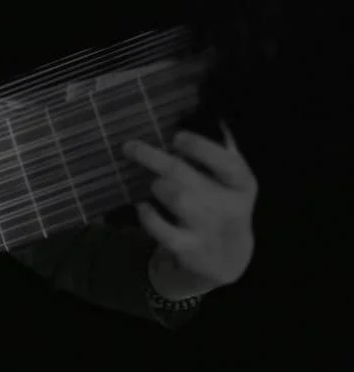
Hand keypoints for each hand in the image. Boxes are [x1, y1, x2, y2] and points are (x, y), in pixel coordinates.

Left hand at [122, 122, 257, 288]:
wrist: (227, 259)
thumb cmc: (222, 206)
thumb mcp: (231, 181)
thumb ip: (221, 150)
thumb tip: (205, 111)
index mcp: (241, 184)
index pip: (226, 162)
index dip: (200, 147)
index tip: (176, 137)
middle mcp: (228, 206)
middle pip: (186, 176)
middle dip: (154, 158)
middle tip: (130, 146)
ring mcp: (208, 229)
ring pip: (175, 197)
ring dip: (157, 185)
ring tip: (153, 183)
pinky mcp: (189, 249)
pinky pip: (162, 230)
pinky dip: (148, 216)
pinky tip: (142, 206)